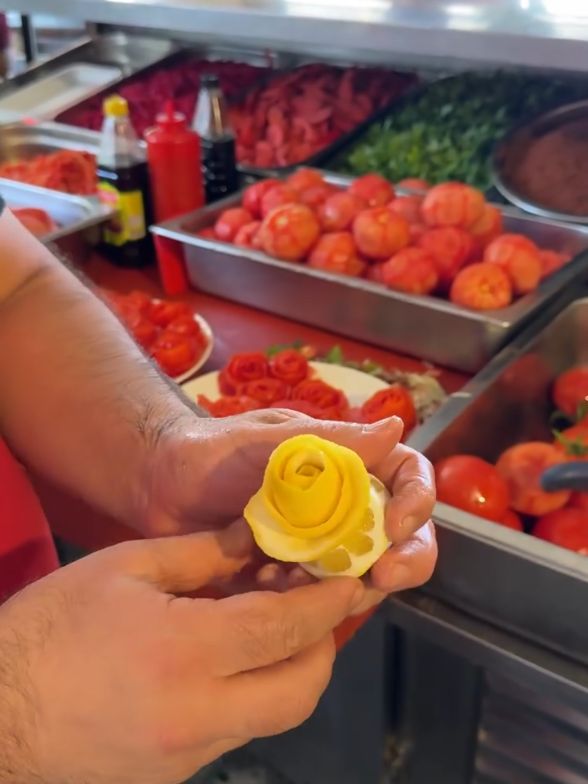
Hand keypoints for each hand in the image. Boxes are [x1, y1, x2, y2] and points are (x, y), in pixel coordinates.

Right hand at [0, 524, 363, 783]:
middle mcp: (199, 713)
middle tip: (315, 605)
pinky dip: (251, 692)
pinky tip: (228, 659)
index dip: (328, 601)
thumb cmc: (51, 628)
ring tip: (274, 627)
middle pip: (302, 689)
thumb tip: (256, 539)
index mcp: (185, 652)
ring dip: (291, 669)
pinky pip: (236, 730)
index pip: (286, 628)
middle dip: (324, 644)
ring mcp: (189, 754)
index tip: (350, 579)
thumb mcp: (124, 569)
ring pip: (274, 714)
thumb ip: (201, 553)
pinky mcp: (174, 774)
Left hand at [143, 410, 436, 610]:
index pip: (407, 477)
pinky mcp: (291, 581)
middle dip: (404, 560)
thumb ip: (330, 440)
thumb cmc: (211, 451)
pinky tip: (268, 587)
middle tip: (379, 577)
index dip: (416, 501)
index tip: (395, 525)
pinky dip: (306, 604)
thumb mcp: (268, 440)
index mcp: (347, 465)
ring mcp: (319, 547)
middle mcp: (343, 507)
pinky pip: (319, 603)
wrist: (157, 487)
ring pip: (365, 575)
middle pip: (402, 537)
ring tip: (297, 578)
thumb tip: (396, 425)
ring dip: (348, 586)